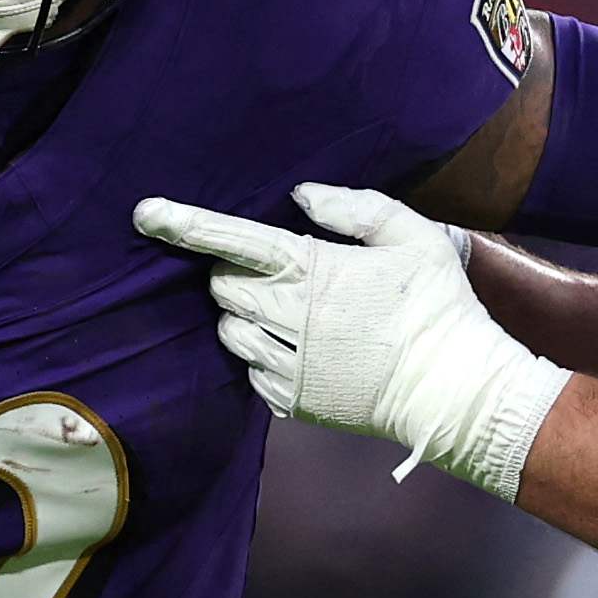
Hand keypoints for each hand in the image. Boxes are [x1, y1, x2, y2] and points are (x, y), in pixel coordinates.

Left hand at [135, 183, 571, 497]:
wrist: (453, 389)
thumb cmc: (437, 304)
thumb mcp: (411, 235)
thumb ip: (353, 208)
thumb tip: (300, 198)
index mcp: (311, 269)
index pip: (232, 240)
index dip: (184, 223)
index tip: (144, 212)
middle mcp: (288, 316)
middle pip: (222, 287)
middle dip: (235, 276)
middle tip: (281, 276)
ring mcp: (286, 363)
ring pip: (230, 331)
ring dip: (245, 317)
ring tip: (292, 314)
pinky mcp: (292, 399)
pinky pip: (251, 372)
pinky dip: (263, 356)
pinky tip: (305, 351)